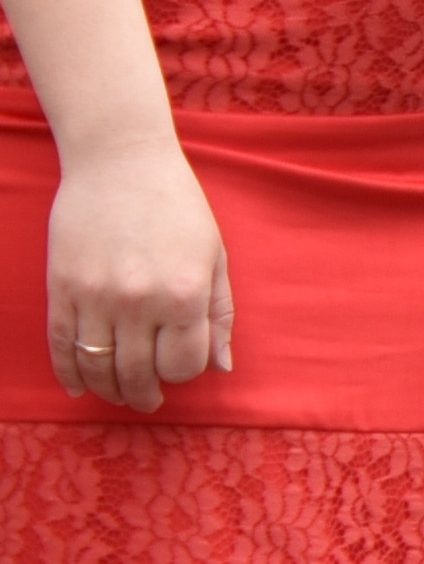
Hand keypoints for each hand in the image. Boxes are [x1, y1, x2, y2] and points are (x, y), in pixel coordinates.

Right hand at [37, 142, 226, 410]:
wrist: (120, 163)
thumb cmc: (178, 208)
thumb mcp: (214, 256)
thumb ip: (219, 314)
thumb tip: (221, 366)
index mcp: (184, 293)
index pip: (184, 364)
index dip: (183, 373)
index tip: (180, 367)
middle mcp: (139, 300)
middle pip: (138, 373)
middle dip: (145, 394)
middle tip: (148, 401)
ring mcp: (95, 296)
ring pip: (98, 367)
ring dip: (109, 390)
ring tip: (120, 396)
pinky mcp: (62, 288)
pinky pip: (62, 345)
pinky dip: (70, 373)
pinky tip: (81, 385)